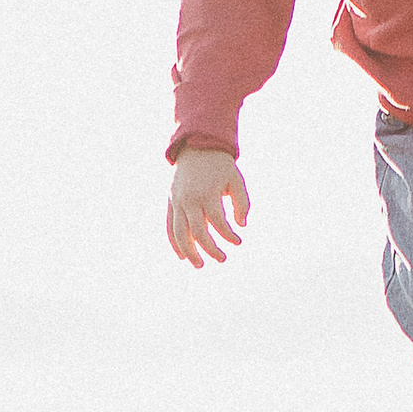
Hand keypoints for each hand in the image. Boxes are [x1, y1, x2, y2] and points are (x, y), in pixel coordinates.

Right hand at [167, 145, 249, 265]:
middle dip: (211, 249)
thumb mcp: (236, 180)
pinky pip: (170, 227)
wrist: (196, 146)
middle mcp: (190, 199)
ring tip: (199, 265)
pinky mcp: (171, 202)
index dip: (229, 236)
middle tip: (223, 259)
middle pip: (199, 233)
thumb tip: (241, 225)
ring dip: (190, 252)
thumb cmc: (220, 166)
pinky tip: (182, 256)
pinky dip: (174, 242)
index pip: (219, 223)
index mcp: (207, 193)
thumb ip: (242, 203)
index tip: (238, 241)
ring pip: (181, 234)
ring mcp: (178, 202)